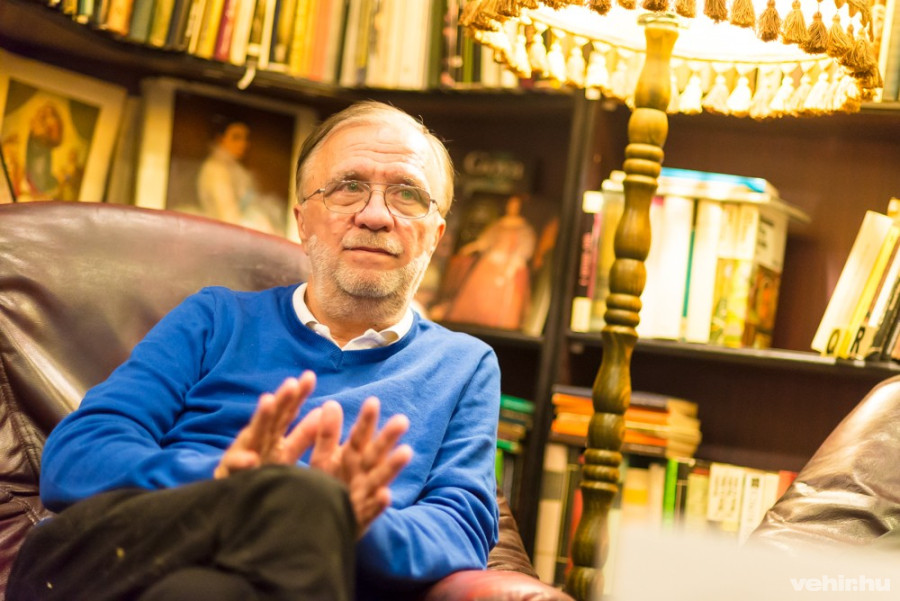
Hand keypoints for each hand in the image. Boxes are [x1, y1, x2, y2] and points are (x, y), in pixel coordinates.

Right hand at [214, 371, 321, 478]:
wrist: (234, 505)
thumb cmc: (260, 475)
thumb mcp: (286, 455)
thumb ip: (303, 436)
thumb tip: (322, 411)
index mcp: (272, 435)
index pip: (287, 413)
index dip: (298, 395)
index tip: (310, 377)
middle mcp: (257, 441)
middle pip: (271, 418)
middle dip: (281, 401)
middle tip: (292, 384)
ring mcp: (240, 455)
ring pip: (252, 435)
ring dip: (260, 419)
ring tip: (268, 401)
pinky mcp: (228, 475)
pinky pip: (234, 468)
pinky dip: (241, 462)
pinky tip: (250, 459)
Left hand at [309, 397, 411, 537]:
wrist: (319, 526)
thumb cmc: (323, 488)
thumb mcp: (323, 460)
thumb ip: (328, 435)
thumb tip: (332, 403)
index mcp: (352, 458)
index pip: (361, 436)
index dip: (366, 421)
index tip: (373, 401)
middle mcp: (362, 475)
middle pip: (375, 454)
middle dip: (388, 438)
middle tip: (402, 420)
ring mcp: (364, 497)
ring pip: (379, 479)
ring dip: (392, 466)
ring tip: (406, 452)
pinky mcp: (360, 520)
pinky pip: (370, 512)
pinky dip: (378, 504)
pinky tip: (385, 495)